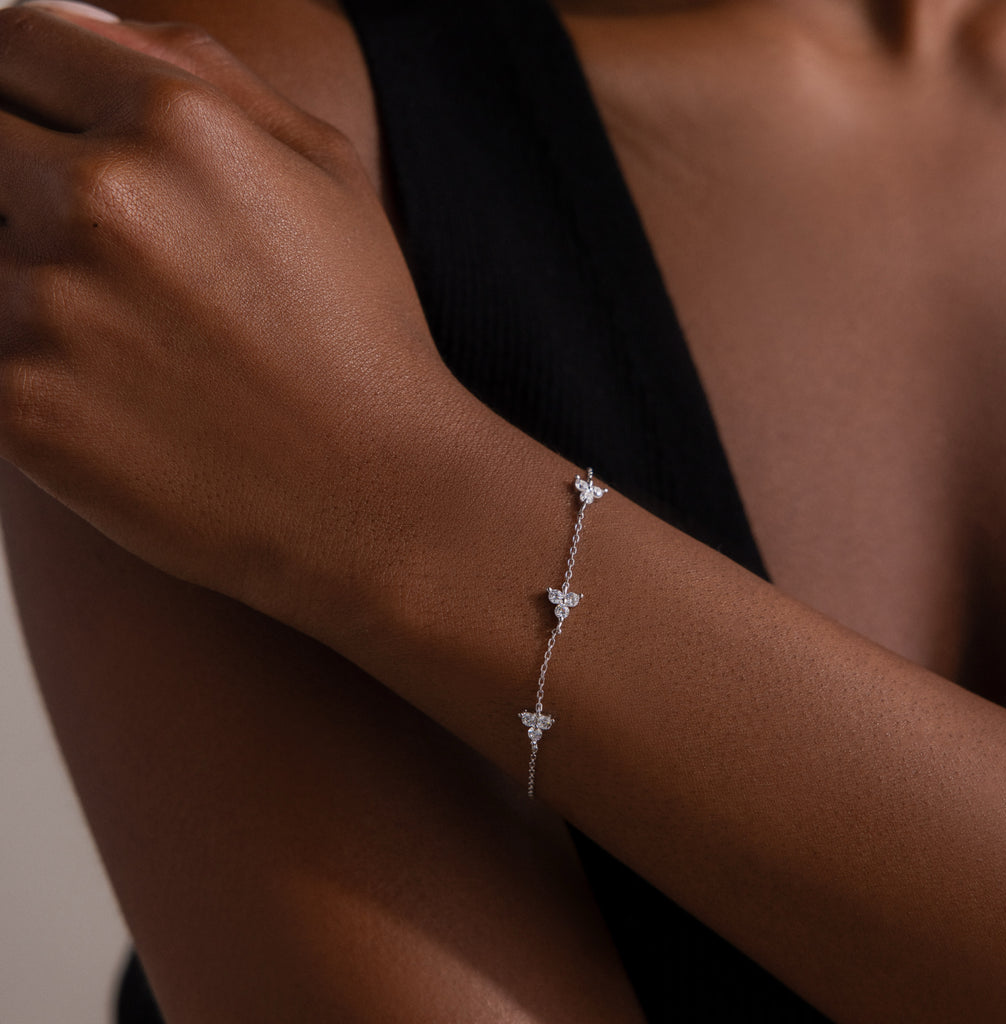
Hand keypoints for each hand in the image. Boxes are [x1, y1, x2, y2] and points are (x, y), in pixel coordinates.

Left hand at [0, 6, 460, 616]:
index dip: (22, 91)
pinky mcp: (17, 405)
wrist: (372, 495)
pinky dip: (24, 355)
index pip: (9, 45)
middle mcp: (100, 200)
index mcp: (176, 125)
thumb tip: (73, 19)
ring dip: (17, 270)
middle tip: (87, 246)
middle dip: (12, 179)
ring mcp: (48, 306)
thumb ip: (201, 70)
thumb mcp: (325, 174)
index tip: (43, 137)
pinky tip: (105, 386)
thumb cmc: (360, 336)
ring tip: (114, 326)